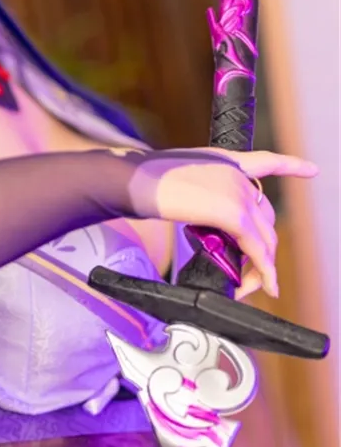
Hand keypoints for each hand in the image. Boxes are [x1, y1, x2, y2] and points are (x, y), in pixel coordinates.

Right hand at [132, 149, 318, 298]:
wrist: (134, 178)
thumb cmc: (141, 180)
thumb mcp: (179, 182)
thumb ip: (200, 197)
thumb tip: (205, 223)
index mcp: (224, 160)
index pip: (267, 161)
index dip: (292, 167)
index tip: (312, 170)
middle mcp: (237, 173)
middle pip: (265, 218)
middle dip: (264, 249)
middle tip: (255, 274)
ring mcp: (237, 191)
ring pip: (264, 237)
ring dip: (263, 266)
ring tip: (256, 286)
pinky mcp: (232, 213)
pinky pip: (256, 248)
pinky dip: (263, 270)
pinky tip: (265, 285)